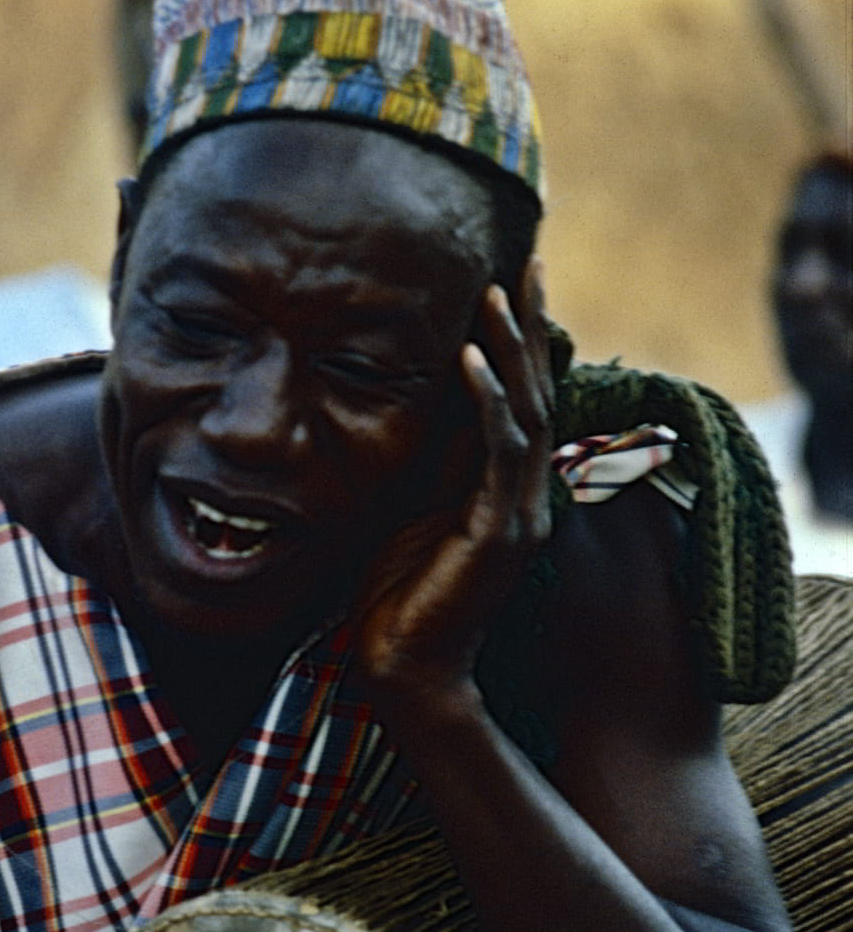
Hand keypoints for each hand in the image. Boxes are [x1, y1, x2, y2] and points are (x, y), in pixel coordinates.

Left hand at [354, 257, 554, 703]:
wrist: (401, 673)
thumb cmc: (395, 594)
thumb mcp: (406, 504)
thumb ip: (426, 455)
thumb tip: (420, 391)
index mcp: (505, 488)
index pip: (520, 397)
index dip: (520, 338)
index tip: (512, 276)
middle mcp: (526, 496)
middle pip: (536, 392)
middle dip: (530, 325)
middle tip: (528, 258)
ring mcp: (519, 515)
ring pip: (524, 413)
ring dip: (511, 350)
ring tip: (498, 291)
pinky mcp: (498, 535)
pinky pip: (497, 455)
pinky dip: (485, 404)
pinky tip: (470, 359)